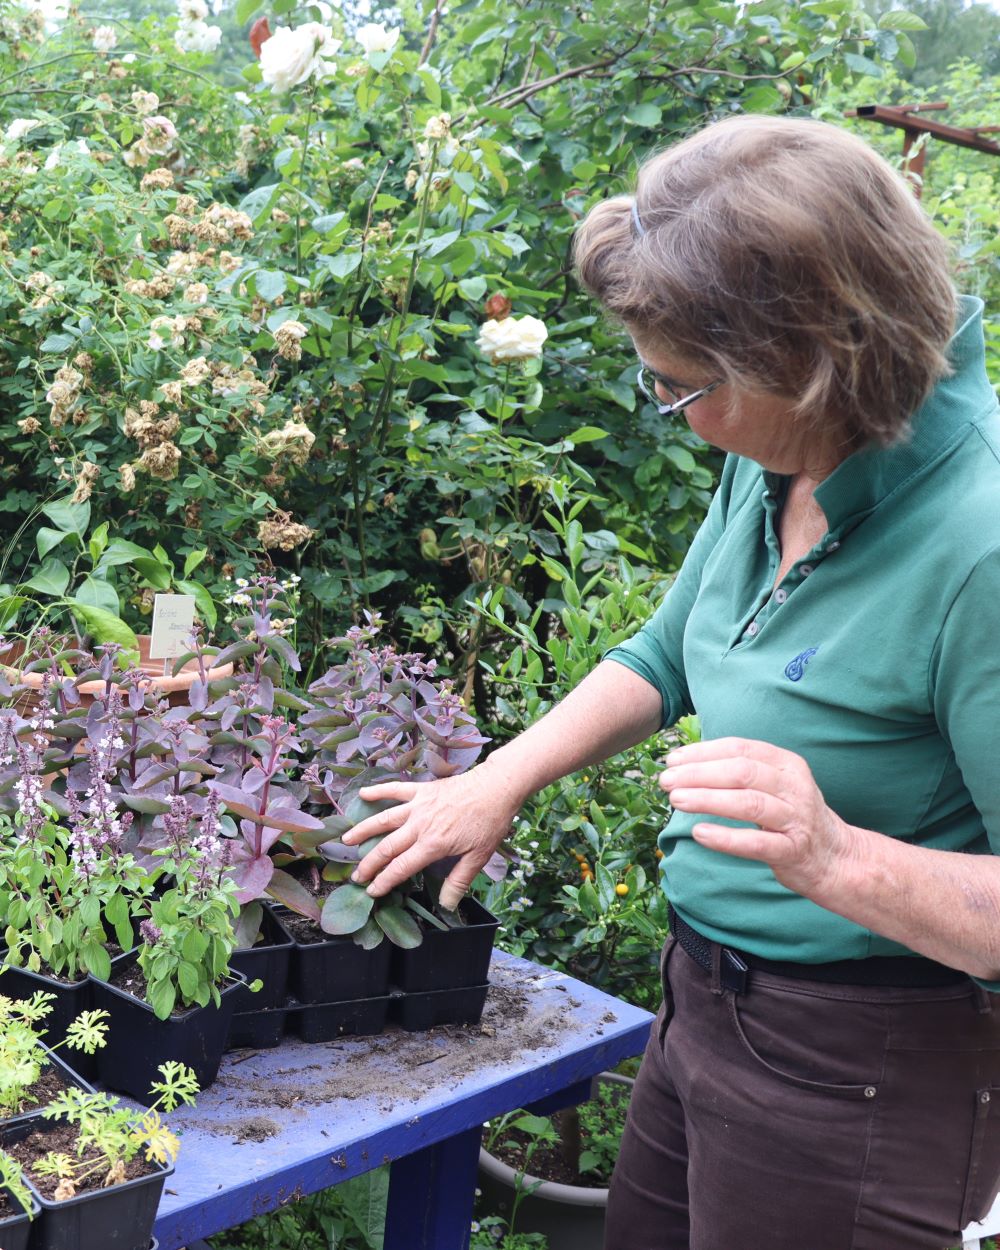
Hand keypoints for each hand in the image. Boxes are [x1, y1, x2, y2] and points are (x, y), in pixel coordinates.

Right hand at [340, 764, 522, 909]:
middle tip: (356, 876)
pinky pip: (395, 790)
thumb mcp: (478, 857)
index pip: (401, 868)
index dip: (384, 881)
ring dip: (363, 830)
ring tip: (345, 841)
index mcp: (432, 844)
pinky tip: (363, 795)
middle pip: (387, 847)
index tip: (371, 892)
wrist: (496, 788)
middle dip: (369, 863)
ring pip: (384, 819)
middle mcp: (420, 825)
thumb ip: (459, 881)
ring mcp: (418, 806)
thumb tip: (446, 905)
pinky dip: (378, 792)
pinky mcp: (422, 790)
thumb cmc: (489, 823)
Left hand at [658, 736, 859, 898]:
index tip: (673, 760)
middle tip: (666, 781)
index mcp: (786, 764)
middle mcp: (794, 787)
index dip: (703, 752)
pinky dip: (726, 838)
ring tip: (676, 800)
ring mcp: (796, 818)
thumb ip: (740, 772)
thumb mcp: (775, 784)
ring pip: (748, 803)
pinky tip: (700, 834)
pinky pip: (757, 842)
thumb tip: (685, 765)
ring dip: (707, 800)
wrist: (836, 858)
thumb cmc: (791, 817)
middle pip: (741, 772)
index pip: (740, 748)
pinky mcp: (794, 850)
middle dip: (699, 774)